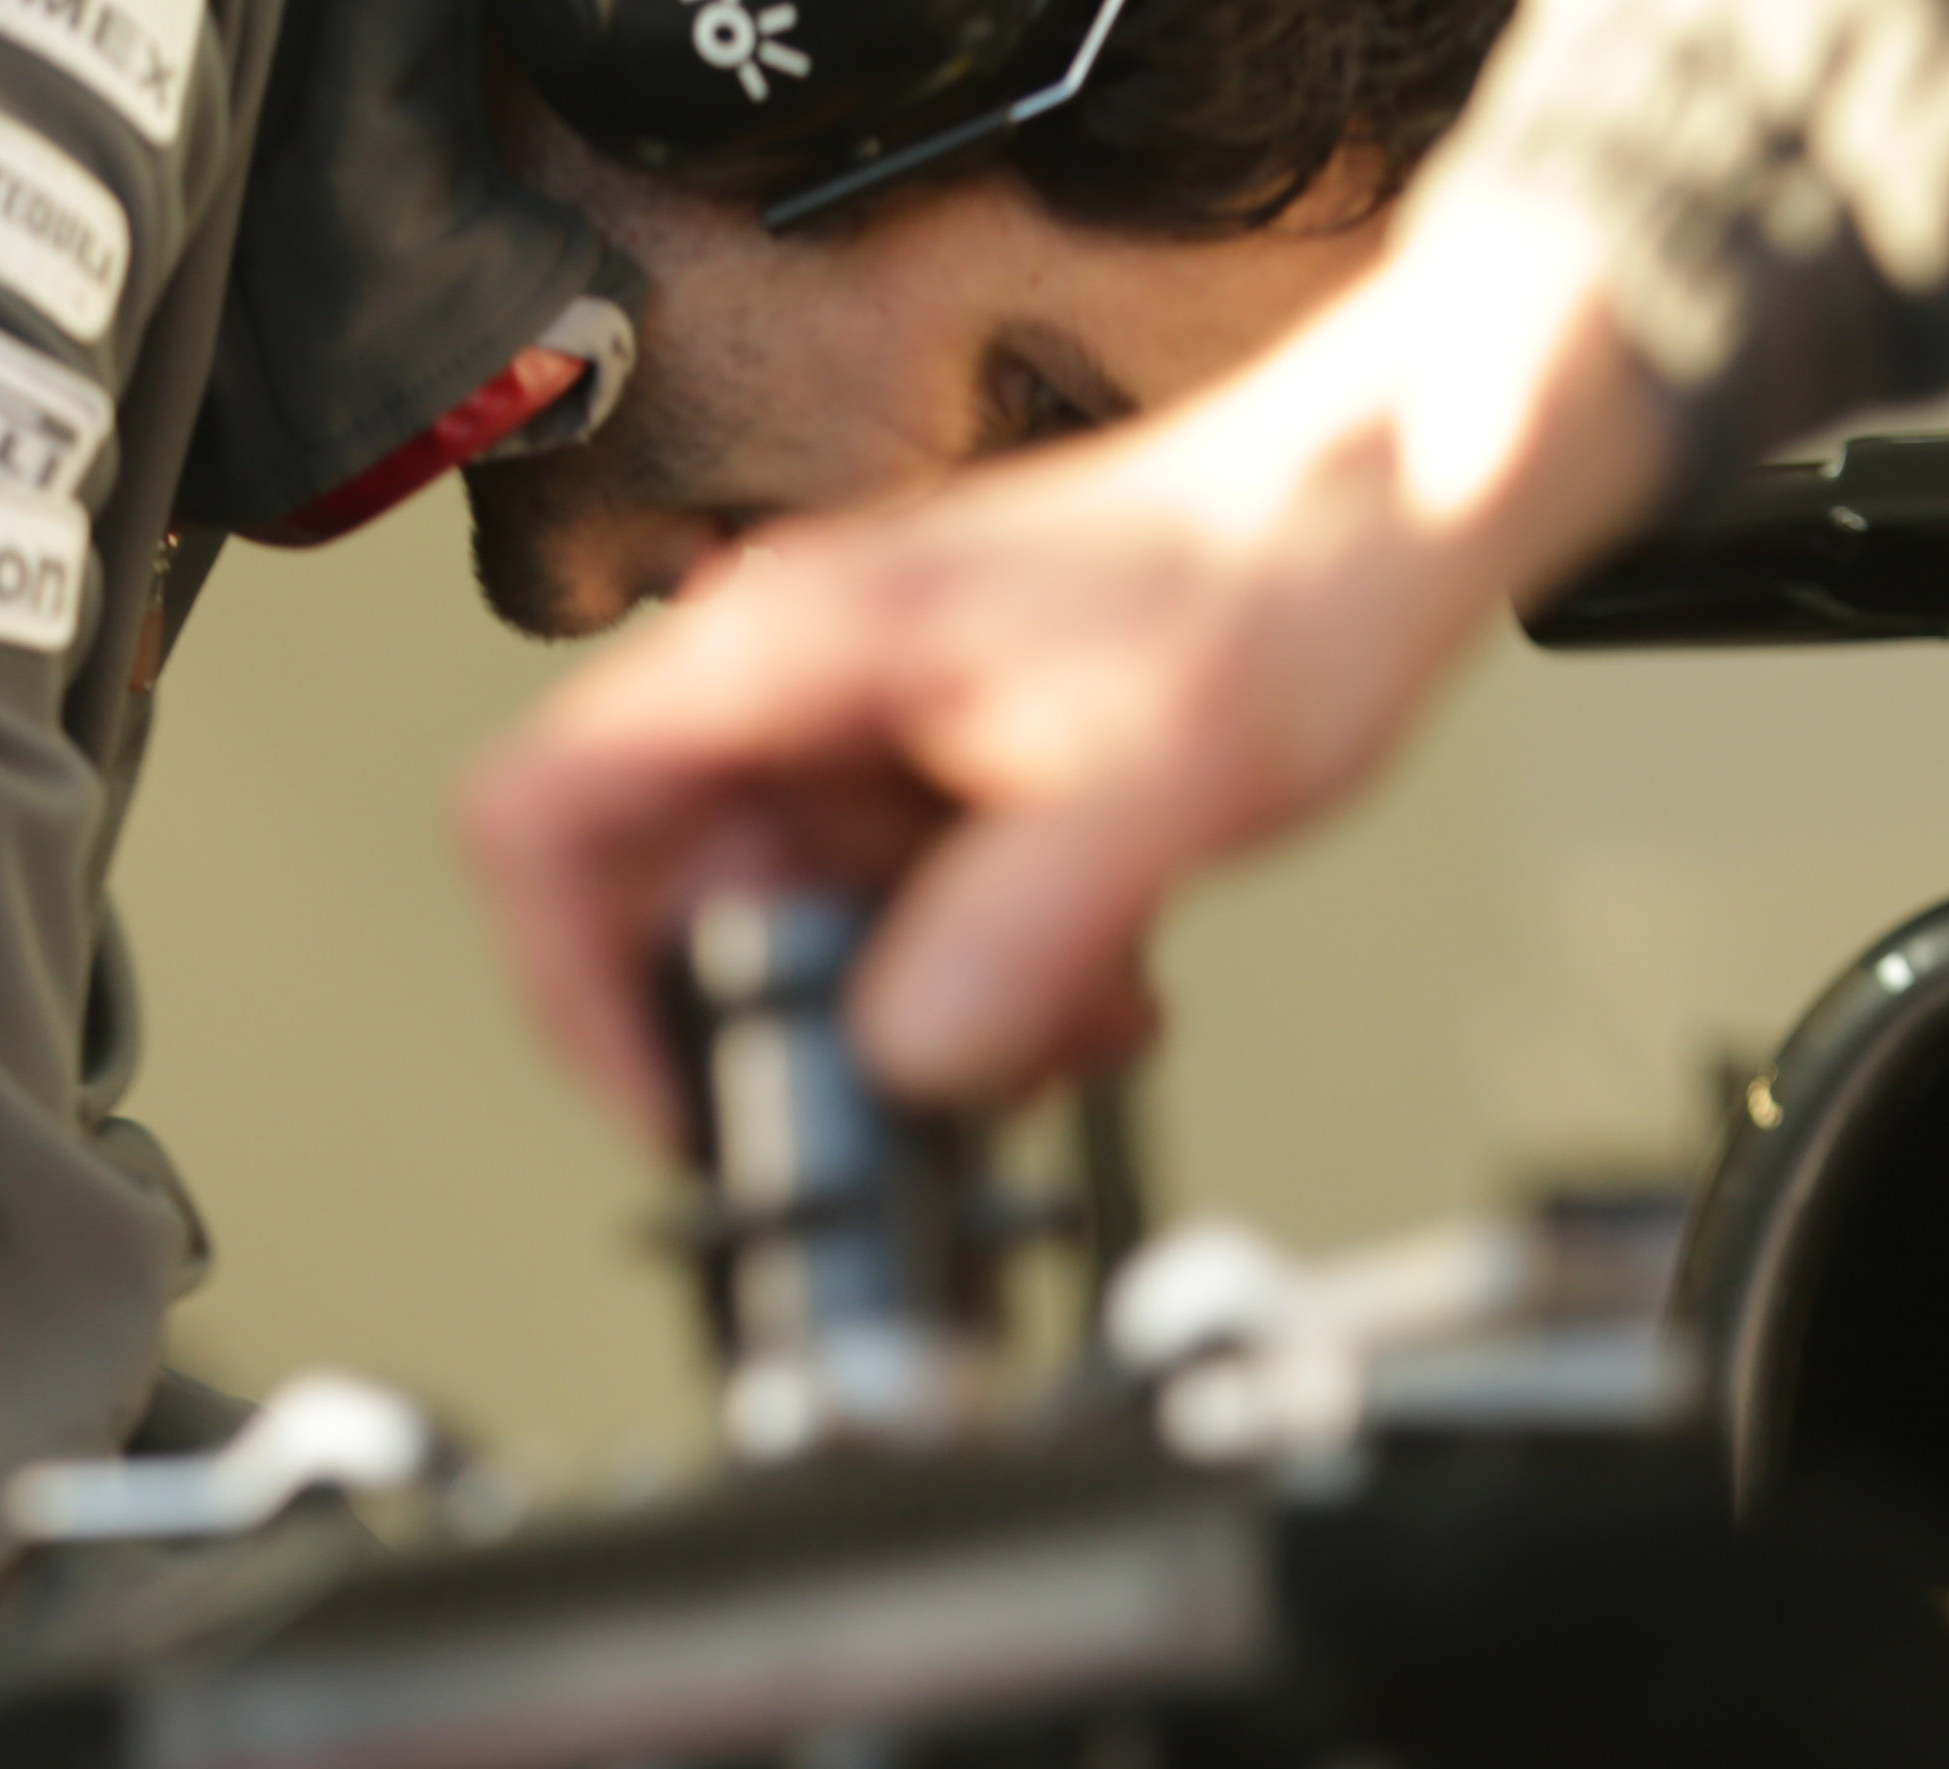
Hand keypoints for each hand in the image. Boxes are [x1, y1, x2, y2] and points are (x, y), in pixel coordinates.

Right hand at [459, 183, 1673, 1131]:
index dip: (568, 984)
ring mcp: (877, 727)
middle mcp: (809, 681)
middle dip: (784, 1027)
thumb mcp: (1165, 775)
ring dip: (908, 1021)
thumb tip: (907, 1057)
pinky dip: (985, 986)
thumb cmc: (1295, 562)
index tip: (673, 1093)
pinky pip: (905, 917)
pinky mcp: (954, 769)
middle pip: (673, 902)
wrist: (1405, 495)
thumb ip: (1022, 929)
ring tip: (1046, 1032)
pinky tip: (1092, 990)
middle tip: (903, 1087)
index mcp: (796, 645)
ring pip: (801, 930)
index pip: (544, 817)